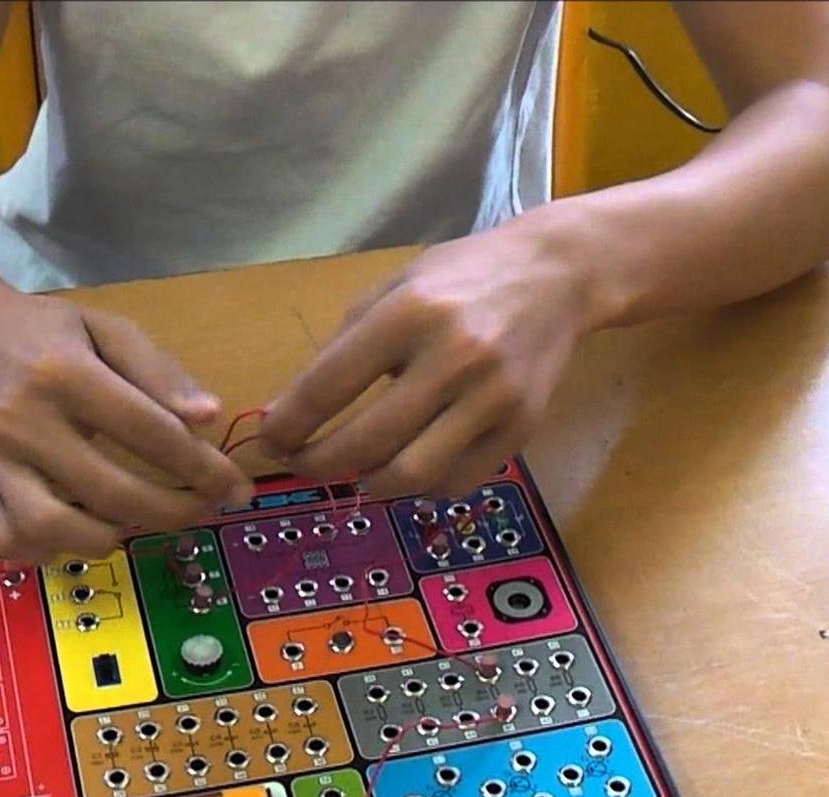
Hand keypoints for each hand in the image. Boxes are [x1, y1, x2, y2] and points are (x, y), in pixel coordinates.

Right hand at [0, 267, 251, 562]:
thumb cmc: (40, 330)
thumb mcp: (104, 329)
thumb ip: (158, 372)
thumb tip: (210, 417)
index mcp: (65, 373)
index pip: (149, 432)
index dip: (201, 466)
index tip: (235, 486)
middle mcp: (23, 420)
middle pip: (111, 489)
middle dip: (172, 511)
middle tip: (202, 510)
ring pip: (52, 527)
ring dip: (108, 537)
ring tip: (136, 523)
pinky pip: (7, 539)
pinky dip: (47, 552)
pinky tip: (78, 534)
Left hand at [259, 217, 597, 497]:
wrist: (558, 276)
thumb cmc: (462, 278)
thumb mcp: (394, 289)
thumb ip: (341, 349)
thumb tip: (287, 412)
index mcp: (411, 313)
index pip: (330, 386)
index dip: (289, 424)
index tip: (270, 440)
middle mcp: (455, 357)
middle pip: (367, 442)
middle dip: (319, 464)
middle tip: (302, 465)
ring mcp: (494, 398)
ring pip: (412, 475)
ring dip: (369, 485)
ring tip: (355, 474)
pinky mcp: (522, 428)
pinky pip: (457, 481)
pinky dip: (421, 488)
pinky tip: (407, 469)